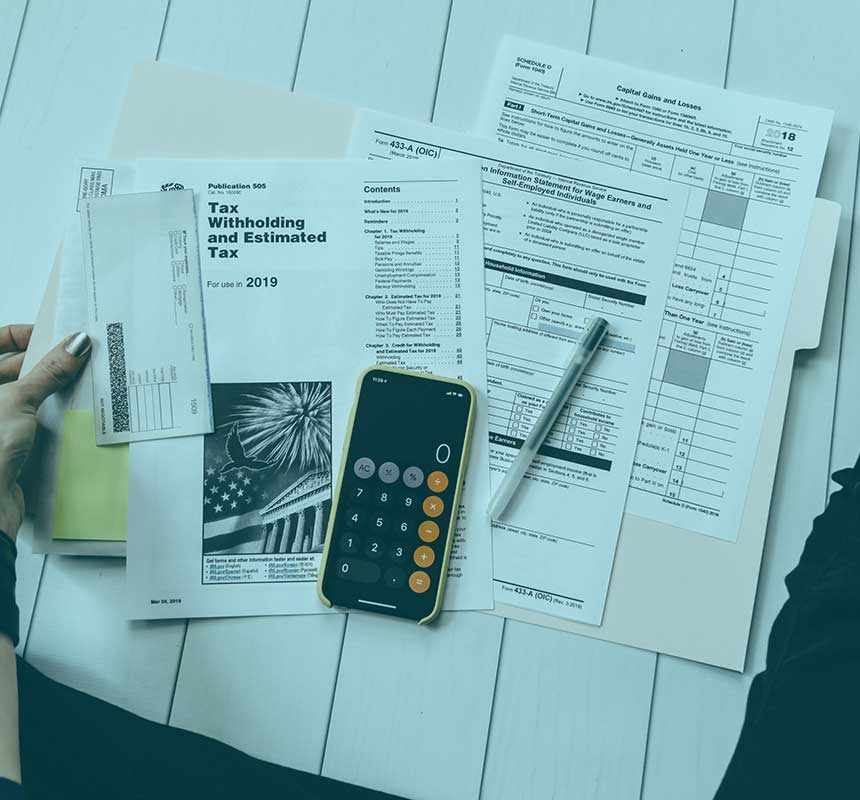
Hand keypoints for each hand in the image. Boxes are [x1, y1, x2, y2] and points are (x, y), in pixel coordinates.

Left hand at [0, 326, 89, 539]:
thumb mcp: (18, 400)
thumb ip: (48, 372)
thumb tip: (74, 346)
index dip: (20, 335)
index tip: (52, 336)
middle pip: (11, 370)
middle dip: (43, 364)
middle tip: (75, 359)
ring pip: (25, 397)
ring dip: (50, 392)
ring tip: (78, 385)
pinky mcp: (7, 446)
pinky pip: (33, 421)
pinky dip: (52, 417)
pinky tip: (72, 414)